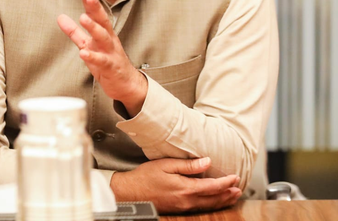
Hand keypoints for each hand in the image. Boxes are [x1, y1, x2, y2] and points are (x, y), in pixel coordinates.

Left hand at [57, 0, 146, 115]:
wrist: (126, 83)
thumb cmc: (108, 61)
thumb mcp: (88, 44)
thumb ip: (74, 32)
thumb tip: (60, 17)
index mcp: (104, 33)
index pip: (96, 14)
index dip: (90, 2)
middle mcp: (109, 40)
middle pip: (103, 21)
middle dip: (95, 8)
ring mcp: (110, 52)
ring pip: (103, 38)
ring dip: (93, 27)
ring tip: (83, 18)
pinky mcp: (110, 67)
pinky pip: (101, 61)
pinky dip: (92, 56)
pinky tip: (83, 53)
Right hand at [110, 157, 241, 213]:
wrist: (131, 193)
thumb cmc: (146, 176)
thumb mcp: (166, 165)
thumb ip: (188, 165)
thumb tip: (206, 162)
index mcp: (185, 188)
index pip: (211, 186)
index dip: (225, 182)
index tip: (236, 177)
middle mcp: (186, 201)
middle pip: (213, 199)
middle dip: (228, 194)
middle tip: (239, 189)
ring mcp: (183, 207)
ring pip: (208, 206)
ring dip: (222, 201)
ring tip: (232, 196)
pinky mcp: (178, 210)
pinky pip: (200, 208)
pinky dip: (211, 205)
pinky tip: (213, 201)